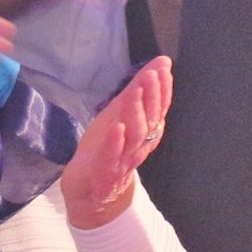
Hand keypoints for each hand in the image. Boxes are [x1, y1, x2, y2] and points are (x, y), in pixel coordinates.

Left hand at [61, 57, 170, 228]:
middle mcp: (139, 144)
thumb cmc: (109, 146)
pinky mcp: (105, 172)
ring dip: (135, 114)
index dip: (163, 90)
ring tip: (134, 93)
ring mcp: (123, 159)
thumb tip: (163, 62)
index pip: (158, 108)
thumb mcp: (122, 112)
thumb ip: (141, 88)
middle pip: (149, 120)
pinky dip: (116, 144)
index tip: (163, 70)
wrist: (89, 189)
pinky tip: (117, 129)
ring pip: (134, 136)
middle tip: (150, 75)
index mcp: (146, 130)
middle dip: (152, 97)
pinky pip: (113, 157)